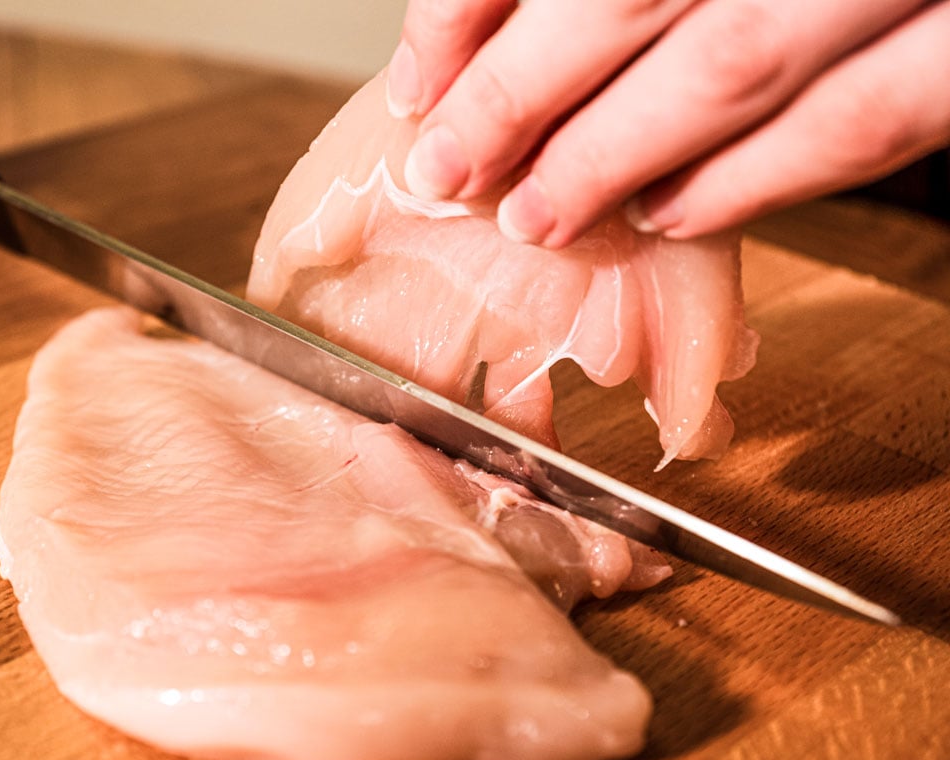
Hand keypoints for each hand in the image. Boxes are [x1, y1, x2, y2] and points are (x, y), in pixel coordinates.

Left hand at [386, 0, 949, 245]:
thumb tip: (514, 17)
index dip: (472, 6)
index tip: (420, 77)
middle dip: (521, 92)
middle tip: (452, 165)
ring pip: (733, 67)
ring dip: (616, 155)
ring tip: (538, 214)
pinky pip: (862, 123)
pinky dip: (754, 179)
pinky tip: (672, 215)